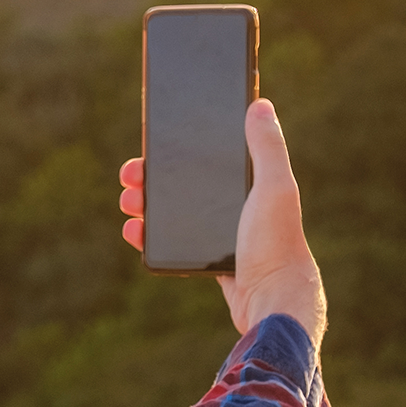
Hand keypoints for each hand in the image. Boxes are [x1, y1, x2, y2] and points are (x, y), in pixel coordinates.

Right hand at [118, 98, 326, 348]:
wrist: (273, 301)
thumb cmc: (277, 243)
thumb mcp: (275, 188)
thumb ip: (267, 147)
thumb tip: (259, 104)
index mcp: (252, 184)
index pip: (209, 157)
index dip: (179, 149)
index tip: (153, 143)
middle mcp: (238, 206)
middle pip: (186, 183)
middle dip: (153, 177)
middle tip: (130, 176)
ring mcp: (224, 234)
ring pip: (176, 213)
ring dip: (147, 205)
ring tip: (128, 203)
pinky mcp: (211, 260)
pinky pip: (173, 242)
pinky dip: (151, 235)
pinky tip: (134, 231)